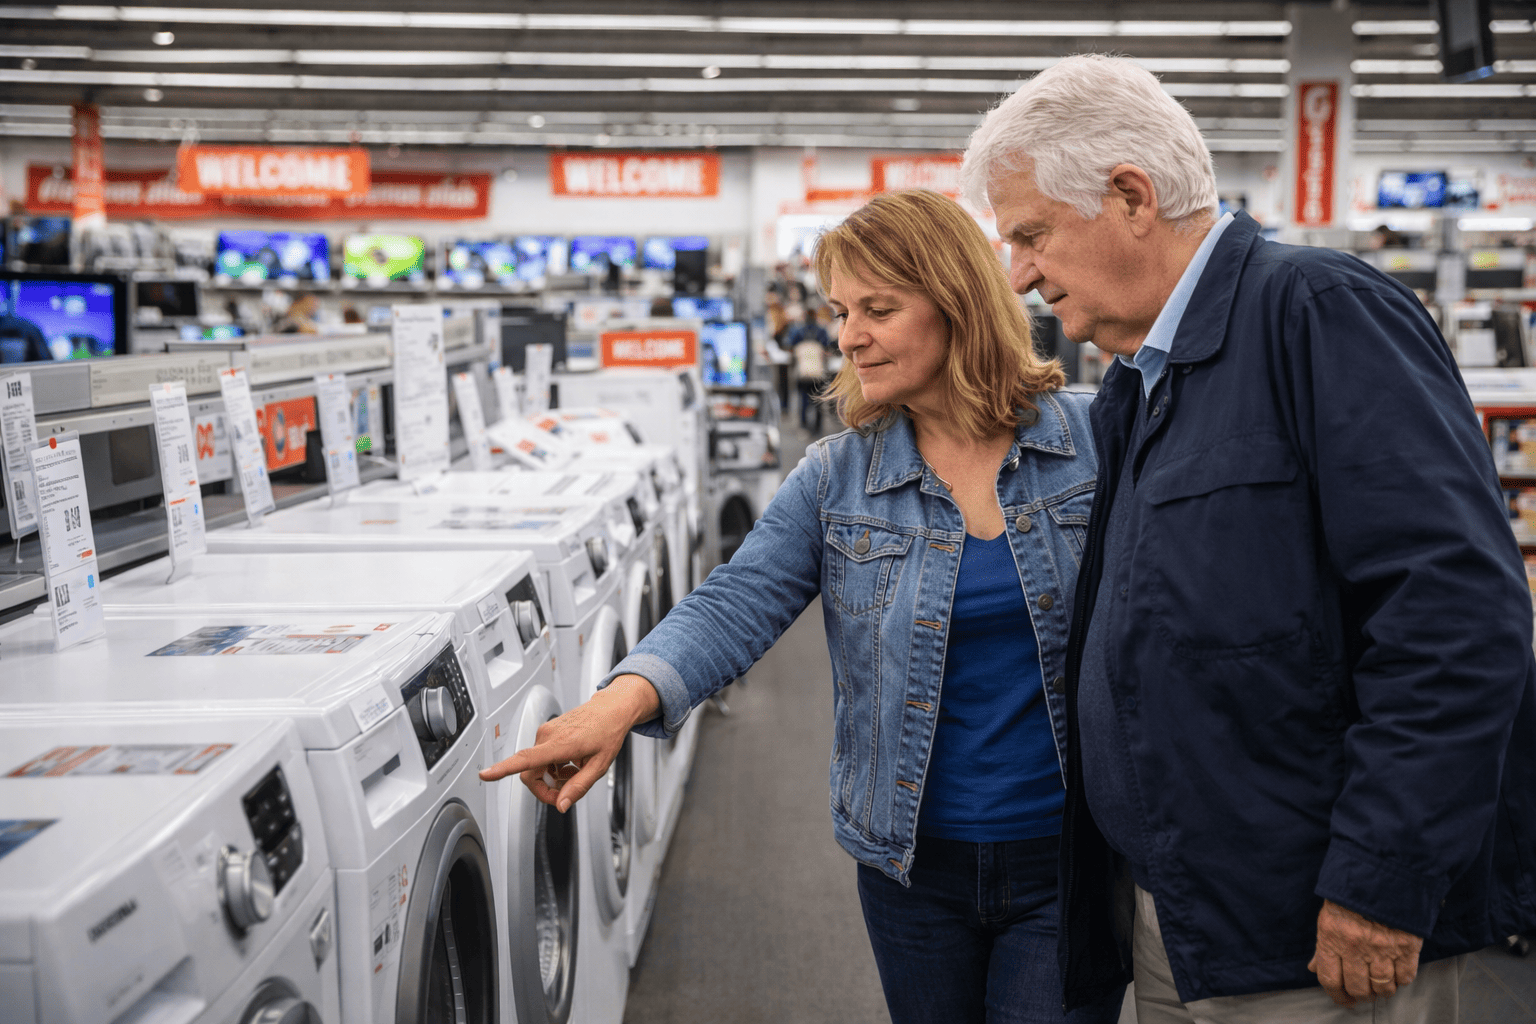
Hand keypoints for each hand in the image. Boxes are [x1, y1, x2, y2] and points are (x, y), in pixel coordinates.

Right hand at [479, 674, 660, 812]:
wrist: (611, 709)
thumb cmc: (608, 732)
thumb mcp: (599, 766)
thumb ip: (579, 787)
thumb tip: (562, 805)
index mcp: (560, 744)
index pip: (526, 759)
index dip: (502, 769)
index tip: (485, 774)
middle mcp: (547, 736)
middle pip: (530, 773)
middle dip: (545, 788)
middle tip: (566, 793)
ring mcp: (546, 732)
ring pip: (537, 766)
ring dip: (553, 776)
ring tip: (576, 771)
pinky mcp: (547, 731)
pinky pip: (542, 757)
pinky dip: (555, 766)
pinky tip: (572, 763)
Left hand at [1307, 899, 1422, 1005]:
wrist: (1383, 871)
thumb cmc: (1351, 894)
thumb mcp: (1329, 917)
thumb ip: (1323, 946)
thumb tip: (1314, 967)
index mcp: (1331, 938)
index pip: (1329, 979)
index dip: (1337, 995)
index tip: (1344, 999)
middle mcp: (1355, 947)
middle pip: (1358, 988)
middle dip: (1360, 995)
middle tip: (1364, 992)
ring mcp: (1382, 949)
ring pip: (1382, 988)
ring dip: (1382, 991)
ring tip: (1381, 985)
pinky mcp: (1406, 947)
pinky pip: (1405, 977)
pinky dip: (1401, 980)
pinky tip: (1397, 973)